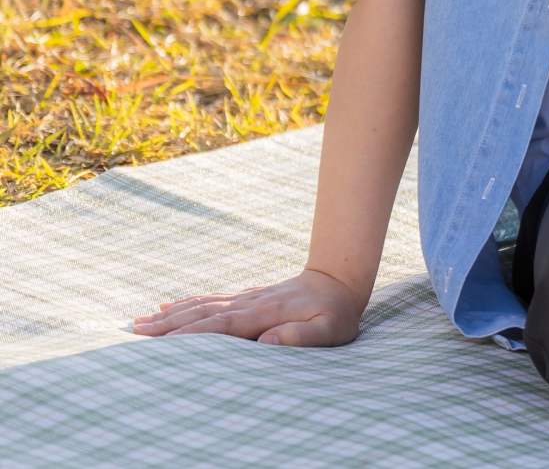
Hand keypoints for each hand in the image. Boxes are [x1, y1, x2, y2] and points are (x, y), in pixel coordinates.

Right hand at [133, 268, 363, 346]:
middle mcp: (249, 303)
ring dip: (170, 314)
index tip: (161, 342)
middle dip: (168, 325)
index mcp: (265, 313)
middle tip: (133, 333)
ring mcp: (246, 298)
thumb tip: (267, 343)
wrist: (341, 280)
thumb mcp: (331, 330)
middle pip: (202, 313)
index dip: (191, 334)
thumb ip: (302, 336)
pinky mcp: (246, 297)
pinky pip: (210, 300)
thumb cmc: (337, 313)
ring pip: (201, 305)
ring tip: (139, 323)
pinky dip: (186, 303)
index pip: (221, 326)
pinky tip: (167, 307)